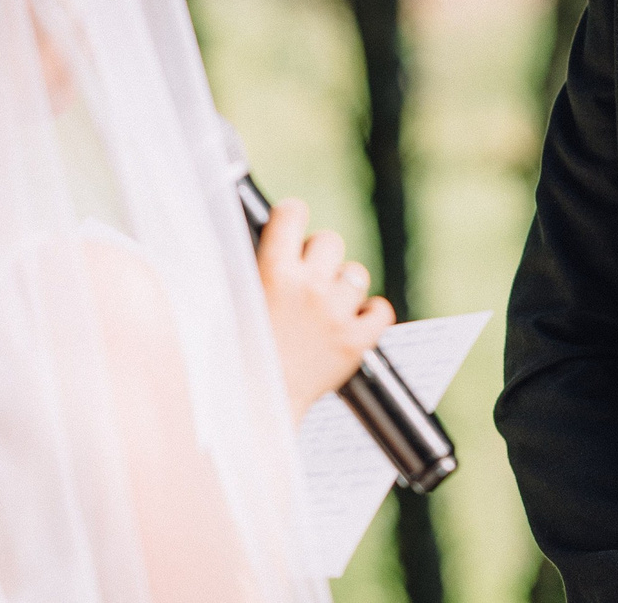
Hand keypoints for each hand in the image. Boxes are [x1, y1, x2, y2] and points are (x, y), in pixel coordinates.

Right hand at [256, 197, 394, 419]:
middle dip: (319, 256)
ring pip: (356, 274)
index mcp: (273, 271)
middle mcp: (308, 287)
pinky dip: (370, 315)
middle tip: (304, 280)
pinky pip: (381, 309)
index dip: (292, 217)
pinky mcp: (357, 342)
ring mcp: (335, 314)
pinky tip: (351, 322)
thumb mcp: (236, 299)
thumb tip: (268, 232)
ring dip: (342, 287)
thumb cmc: (239, 350)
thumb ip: (255, 264)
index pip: (293, 213)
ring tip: (323, 308)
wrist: (257, 404)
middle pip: (330, 240)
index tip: (290, 227)